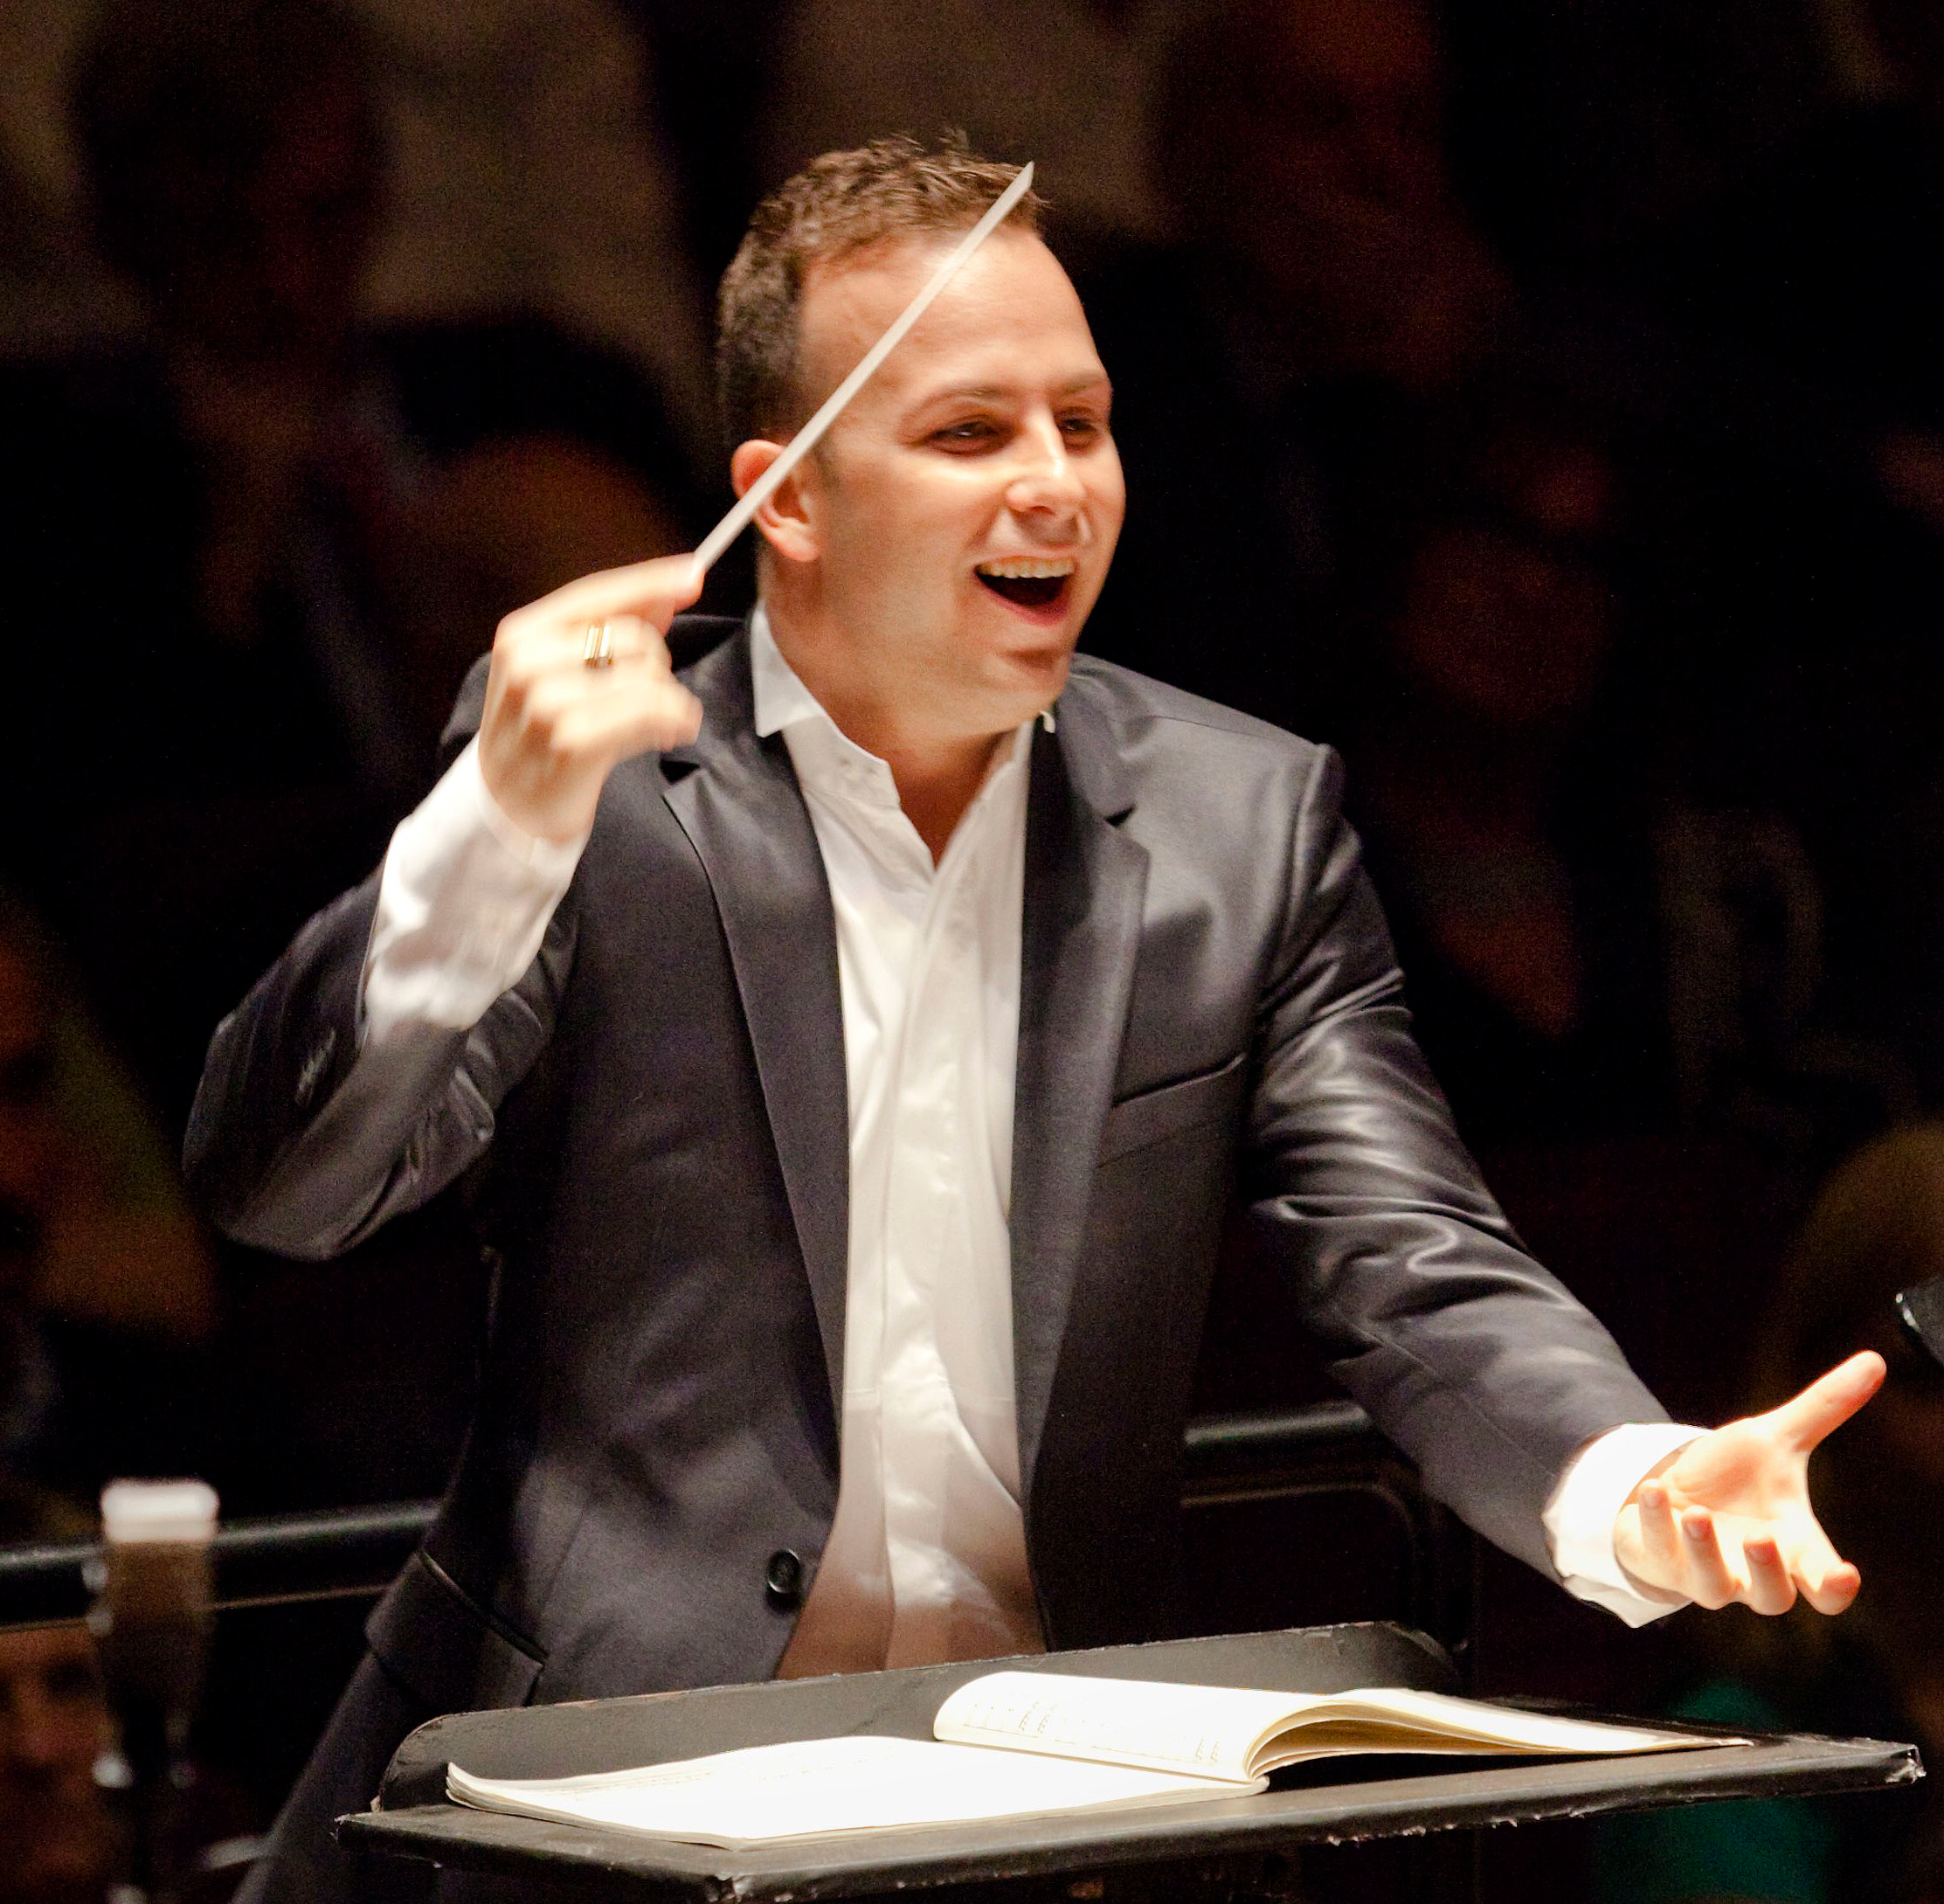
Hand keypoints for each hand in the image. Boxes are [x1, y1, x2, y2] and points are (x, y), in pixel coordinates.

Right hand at [478, 554, 704, 841]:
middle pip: (633, 637)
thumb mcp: (560, 671)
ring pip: (648, 678)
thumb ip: (609, 628)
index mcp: (523, 633)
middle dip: (658, 666)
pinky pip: (652, 713)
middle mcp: (529, 661)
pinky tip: (670, 733)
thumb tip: (668, 592)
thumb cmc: (539, 734)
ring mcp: (547, 703)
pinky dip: (675, 721)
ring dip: (671, 701)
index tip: (693, 574)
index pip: (598, 593)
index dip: (651, 581)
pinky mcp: (573, 742)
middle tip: (653, 696)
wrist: (508, 806)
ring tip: (663, 722)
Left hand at [1613, 1351, 1884, 1615]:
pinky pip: (1657, 1550)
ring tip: (1697, 1513)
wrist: (1674, 1492)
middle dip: (1768, 1574)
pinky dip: (1655, 1521)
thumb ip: (1822, 1409)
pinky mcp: (1662, 1560)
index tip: (1845, 1575)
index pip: (1825, 1589)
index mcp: (1791, 1547)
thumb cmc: (1734, 1477)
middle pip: (1774, 1599)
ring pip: (1713, 1587)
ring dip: (1705, 1552)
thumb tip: (1873, 1360)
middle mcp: (1752, 1570)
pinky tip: (1653, 1489)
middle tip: (1760, 1540)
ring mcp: (1706, 1572)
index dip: (1836, 1588)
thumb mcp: (1774, 1440)